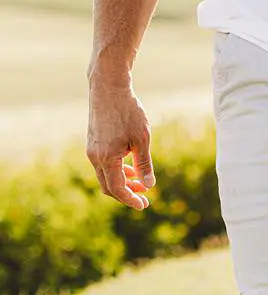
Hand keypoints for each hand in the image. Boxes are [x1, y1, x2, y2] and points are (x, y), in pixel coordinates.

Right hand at [87, 77, 153, 210]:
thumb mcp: (142, 139)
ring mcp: (92, 150)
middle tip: (145, 198)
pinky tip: (131, 169)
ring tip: (142, 184)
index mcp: (106, 158)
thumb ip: (144, 164)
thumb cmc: (128, 112)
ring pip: (106, 176)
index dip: (130, 199)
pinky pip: (104, 165)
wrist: (108, 88)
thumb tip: (149, 185)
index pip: (117, 188)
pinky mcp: (93, 143)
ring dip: (123, 183)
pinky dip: (117, 171)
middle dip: (126, 194)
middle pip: (108, 187)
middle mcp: (95, 156)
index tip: (144, 205)